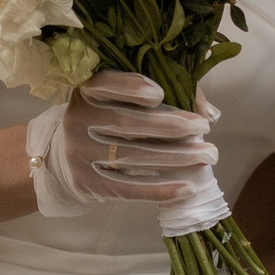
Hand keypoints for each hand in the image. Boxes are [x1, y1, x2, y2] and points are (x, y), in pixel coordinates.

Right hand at [24, 71, 216, 217]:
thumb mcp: (123, 99)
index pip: (105, 84)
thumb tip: (210, 112)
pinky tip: (186, 188)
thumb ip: (168, 94)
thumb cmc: (109, 119)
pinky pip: (128, 188)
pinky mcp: (88, 183)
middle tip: (203, 128)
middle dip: (170, 126)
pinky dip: (160, 190)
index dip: (130, 87)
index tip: (160, 94)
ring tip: (207, 155)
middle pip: (126, 123)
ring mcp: (80, 154)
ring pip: (132, 156)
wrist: (65, 158)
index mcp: (87, 90)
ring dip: (175, 157)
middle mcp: (78, 120)